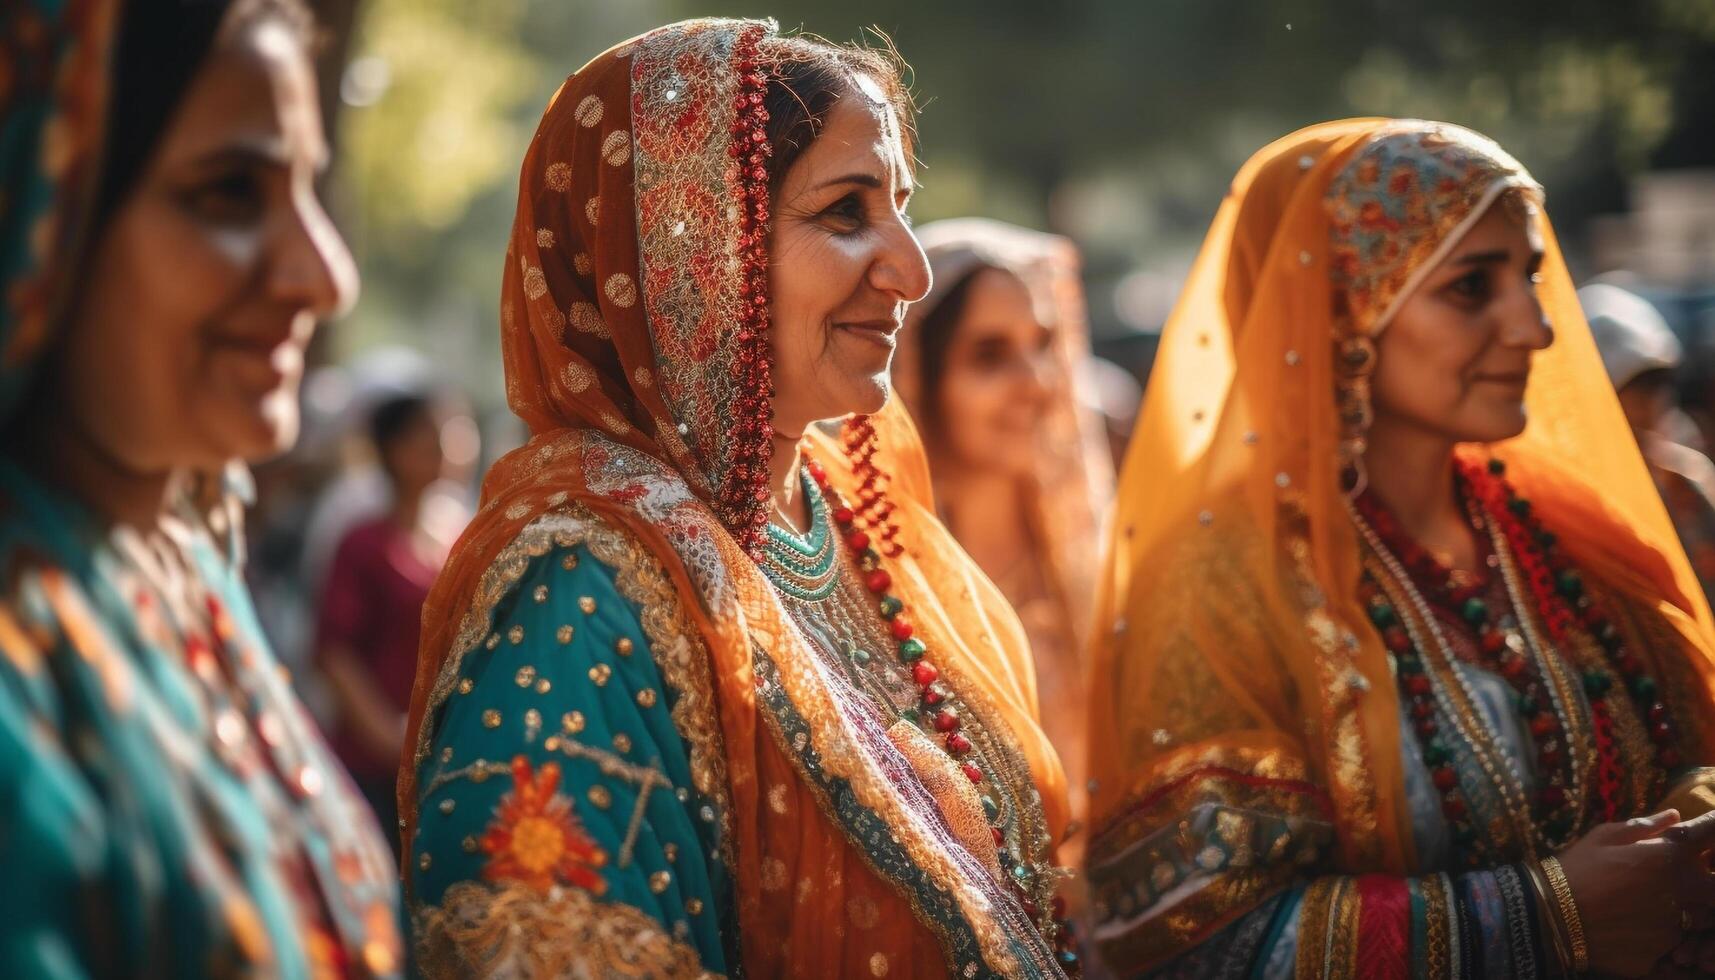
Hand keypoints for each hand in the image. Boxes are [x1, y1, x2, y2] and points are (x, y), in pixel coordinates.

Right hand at [1557, 810, 1714, 977]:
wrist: (1551, 916)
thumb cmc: (1576, 867)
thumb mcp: (1604, 836)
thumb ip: (1645, 826)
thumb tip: (1674, 815)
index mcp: (1671, 856)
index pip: (1708, 833)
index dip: (1711, 826)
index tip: (1708, 826)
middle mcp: (1683, 891)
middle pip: (1714, 886)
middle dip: (1705, 879)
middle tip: (1673, 876)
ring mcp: (1676, 926)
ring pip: (1696, 917)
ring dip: (1684, 908)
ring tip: (1647, 903)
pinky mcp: (1663, 954)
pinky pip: (1672, 944)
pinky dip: (1660, 934)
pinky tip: (1633, 927)